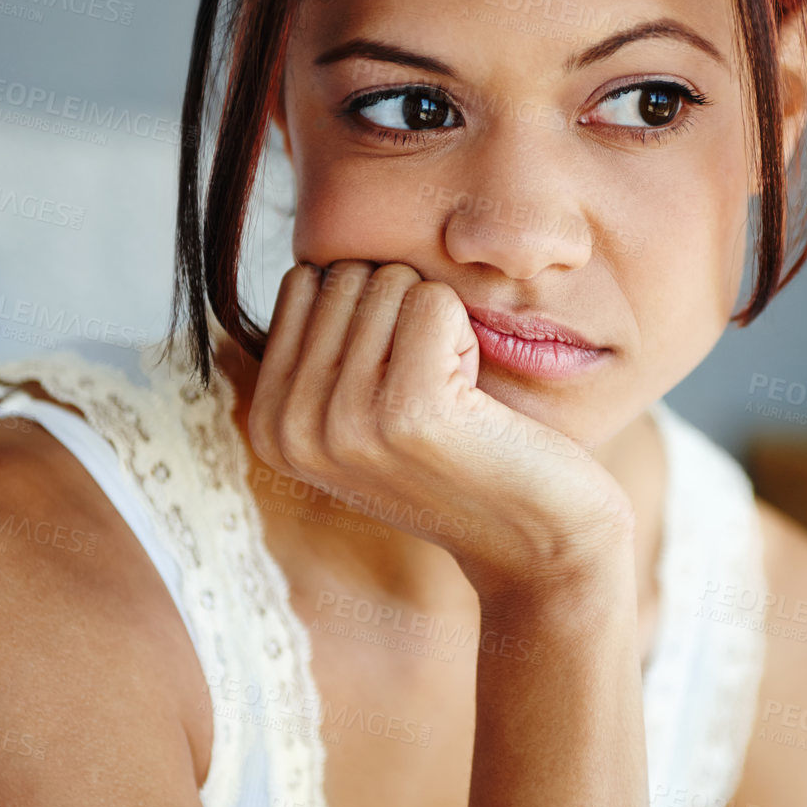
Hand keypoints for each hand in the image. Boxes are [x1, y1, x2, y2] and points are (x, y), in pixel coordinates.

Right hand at [245, 259, 634, 597]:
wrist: (536, 541)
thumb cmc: (460, 458)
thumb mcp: (362, 412)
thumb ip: (320, 350)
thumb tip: (305, 265)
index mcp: (270, 422)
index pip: (304, 282)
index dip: (368, 311)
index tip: (394, 382)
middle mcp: (292, 427)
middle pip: (347, 274)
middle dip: (403, 313)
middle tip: (432, 394)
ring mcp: (345, 422)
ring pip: (391, 281)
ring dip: (438, 326)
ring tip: (452, 400)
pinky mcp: (410, 411)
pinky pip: (433, 301)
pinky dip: (467, 334)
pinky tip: (475, 399)